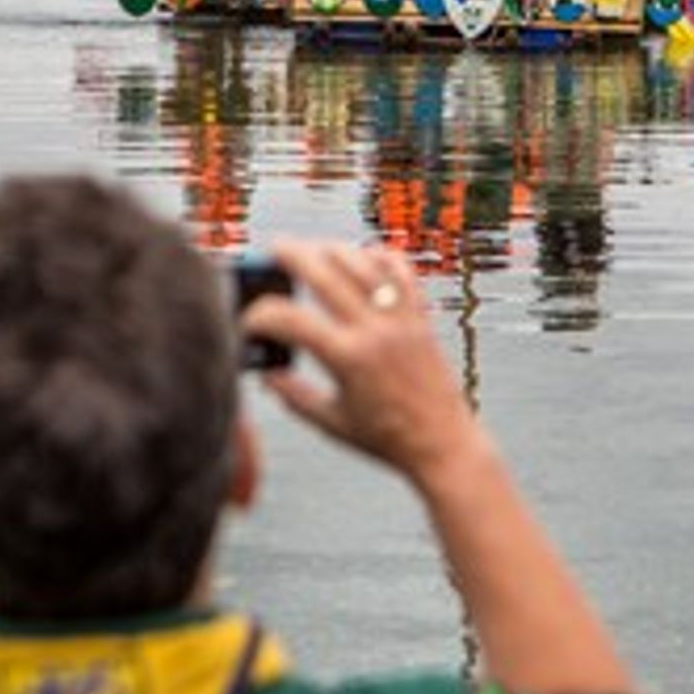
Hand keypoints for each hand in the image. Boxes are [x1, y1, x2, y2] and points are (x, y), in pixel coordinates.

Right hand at [242, 243, 484, 487]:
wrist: (442, 444)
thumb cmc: (388, 439)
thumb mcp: (332, 423)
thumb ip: (294, 397)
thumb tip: (267, 375)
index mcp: (348, 359)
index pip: (292, 320)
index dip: (262, 316)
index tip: (250, 320)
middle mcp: (374, 332)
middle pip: (326, 275)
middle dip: (293, 256)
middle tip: (275, 249)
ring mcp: (401, 320)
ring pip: (364, 265)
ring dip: (334, 250)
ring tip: (315, 249)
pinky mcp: (421, 319)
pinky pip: (402, 274)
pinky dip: (381, 259)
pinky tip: (364, 257)